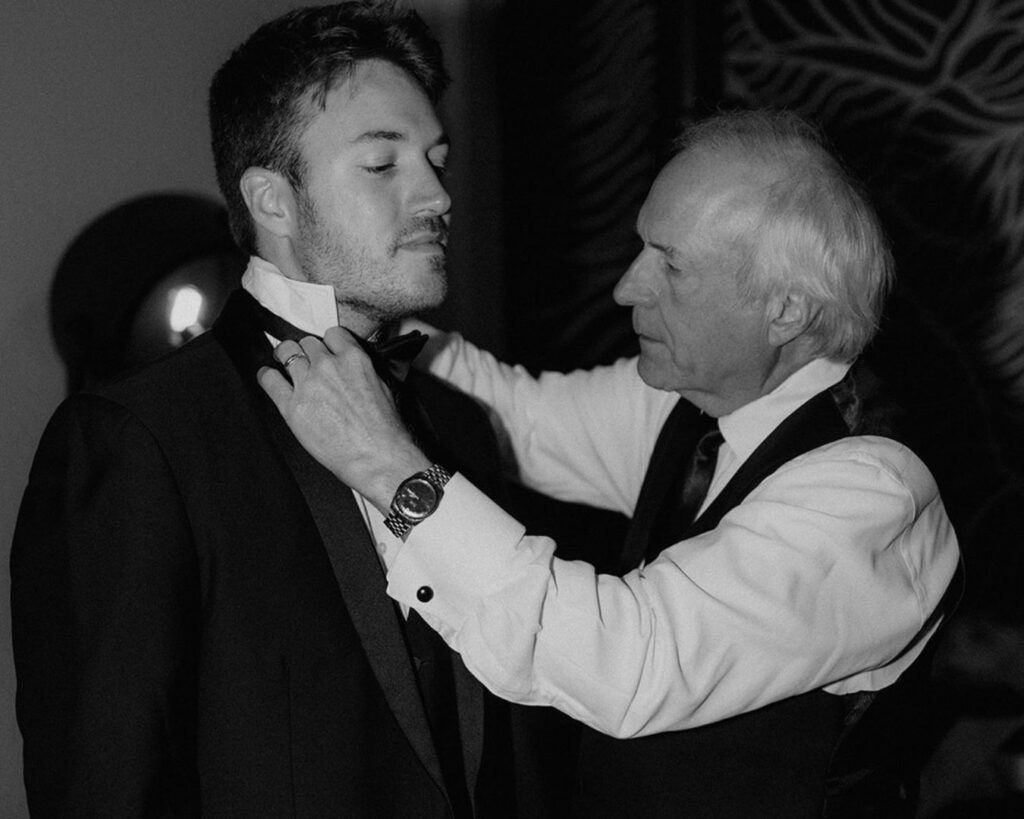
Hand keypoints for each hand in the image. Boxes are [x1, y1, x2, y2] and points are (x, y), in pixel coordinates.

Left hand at [258, 327, 431, 510]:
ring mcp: (308, 385)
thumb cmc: (384, 429)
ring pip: (286, 352)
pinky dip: (267, 376)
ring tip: (283, 363)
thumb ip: (361, 369)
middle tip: (307, 361)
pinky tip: (269, 377)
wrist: (376, 457)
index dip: (328, 343)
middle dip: (307, 351)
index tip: (326, 350)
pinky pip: (270, 380)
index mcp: (354, 359)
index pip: (332, 334)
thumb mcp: (382, 386)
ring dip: (285, 357)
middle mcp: (329, 367)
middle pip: (307, 342)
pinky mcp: (292, 406)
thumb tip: (348, 366)